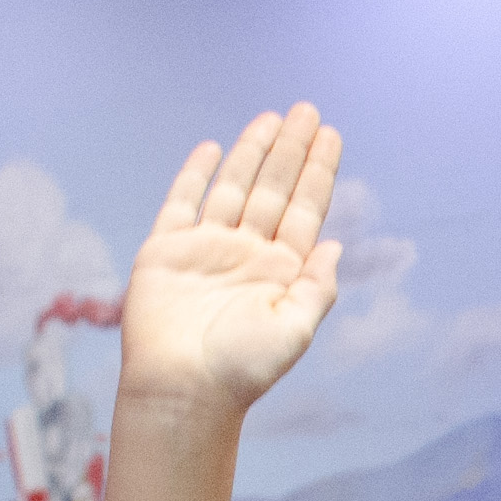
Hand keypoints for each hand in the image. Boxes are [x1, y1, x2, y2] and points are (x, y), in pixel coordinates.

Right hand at [118, 106, 344, 409]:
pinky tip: (213, 148)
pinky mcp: (166, 251)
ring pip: (234, 188)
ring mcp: (206, 249)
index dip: (318, 171)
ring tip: (273, 118)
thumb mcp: (295, 331)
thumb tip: (335, 244)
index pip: (304, 209)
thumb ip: (318, 288)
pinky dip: (196, 175)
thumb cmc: (241, 370)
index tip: (332, 135)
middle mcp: (246, 254)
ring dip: (253, 152)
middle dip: (291, 150)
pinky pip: (182, 203)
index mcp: (280, 272)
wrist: (182, 389)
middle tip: (308, 110)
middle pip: (274, 188)